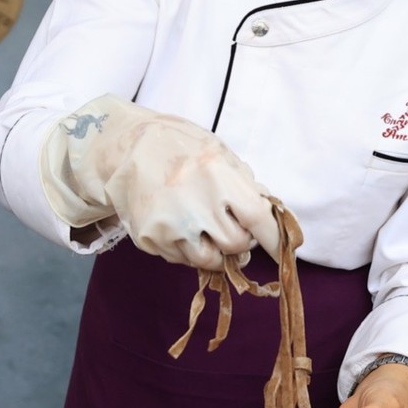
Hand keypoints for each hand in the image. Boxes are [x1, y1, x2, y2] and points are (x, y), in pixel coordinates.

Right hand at [41, 94, 279, 268]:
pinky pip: (181, 260)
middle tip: (233, 228)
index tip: (283, 249)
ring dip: (216, 252)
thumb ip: (244, 183)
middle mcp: (194, 202)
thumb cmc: (178, 146)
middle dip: (240, 241)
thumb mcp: (218, 152)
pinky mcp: (150, 239)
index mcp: (217, 174)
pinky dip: (189, 250)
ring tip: (209, 232)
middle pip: (235, 245)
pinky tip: (182, 227)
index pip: (257, 218)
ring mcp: (169, 225)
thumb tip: (270, 214)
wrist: (124, 148)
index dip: (273, 238)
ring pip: (209, 261)